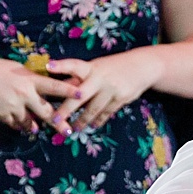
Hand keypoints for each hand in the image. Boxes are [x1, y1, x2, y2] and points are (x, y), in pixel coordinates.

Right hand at [0, 55, 80, 133]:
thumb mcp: (18, 69)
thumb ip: (32, 79)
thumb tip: (47, 86)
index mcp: (30, 79)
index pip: (54, 86)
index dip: (68, 91)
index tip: (82, 95)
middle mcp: (24, 93)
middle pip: (46, 111)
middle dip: (58, 122)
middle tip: (68, 132)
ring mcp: (12, 106)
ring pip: (30, 122)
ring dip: (35, 126)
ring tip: (40, 129)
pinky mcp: (1, 115)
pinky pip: (15, 124)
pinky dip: (19, 124)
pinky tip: (21, 124)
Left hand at [45, 52, 160, 132]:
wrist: (143, 66)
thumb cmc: (112, 67)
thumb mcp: (96, 68)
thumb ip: (79, 79)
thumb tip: (57, 88)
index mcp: (91, 67)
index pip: (74, 65)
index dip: (62, 66)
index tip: (49, 66)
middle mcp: (100, 77)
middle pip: (80, 95)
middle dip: (67, 109)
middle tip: (54, 120)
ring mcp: (112, 88)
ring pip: (93, 108)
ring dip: (82, 120)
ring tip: (73, 129)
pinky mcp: (121, 98)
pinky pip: (106, 113)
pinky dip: (98, 120)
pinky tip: (91, 126)